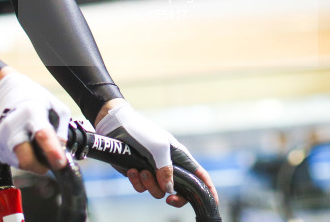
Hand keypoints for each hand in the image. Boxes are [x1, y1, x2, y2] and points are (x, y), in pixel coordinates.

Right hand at [0, 71, 70, 174]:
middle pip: (26, 159)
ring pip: (20, 164)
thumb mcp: (56, 107)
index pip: (42, 136)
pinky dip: (23, 158)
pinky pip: (13, 162)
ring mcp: (1, 138)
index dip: (53, 152)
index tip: (60, 163)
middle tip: (50, 161)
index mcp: (31, 112)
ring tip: (36, 145)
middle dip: (41, 166)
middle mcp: (12, 126)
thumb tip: (61, 152)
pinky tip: (26, 145)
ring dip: (33, 161)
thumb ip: (61, 130)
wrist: (6, 93)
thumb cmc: (33, 99)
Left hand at [95, 99, 218, 207]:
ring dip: (150, 185)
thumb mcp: (158, 148)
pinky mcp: (140, 174)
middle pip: (180, 190)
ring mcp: (154, 171)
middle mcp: (169, 166)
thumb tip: (169, 190)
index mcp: (180, 157)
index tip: (213, 202)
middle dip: (176, 197)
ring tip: (141, 171)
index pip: (199, 175)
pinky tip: (132, 170)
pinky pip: (142, 188)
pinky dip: (137, 182)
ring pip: (159, 191)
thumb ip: (167, 169)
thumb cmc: (142, 132)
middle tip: (170, 200)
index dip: (208, 188)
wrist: (116, 127)